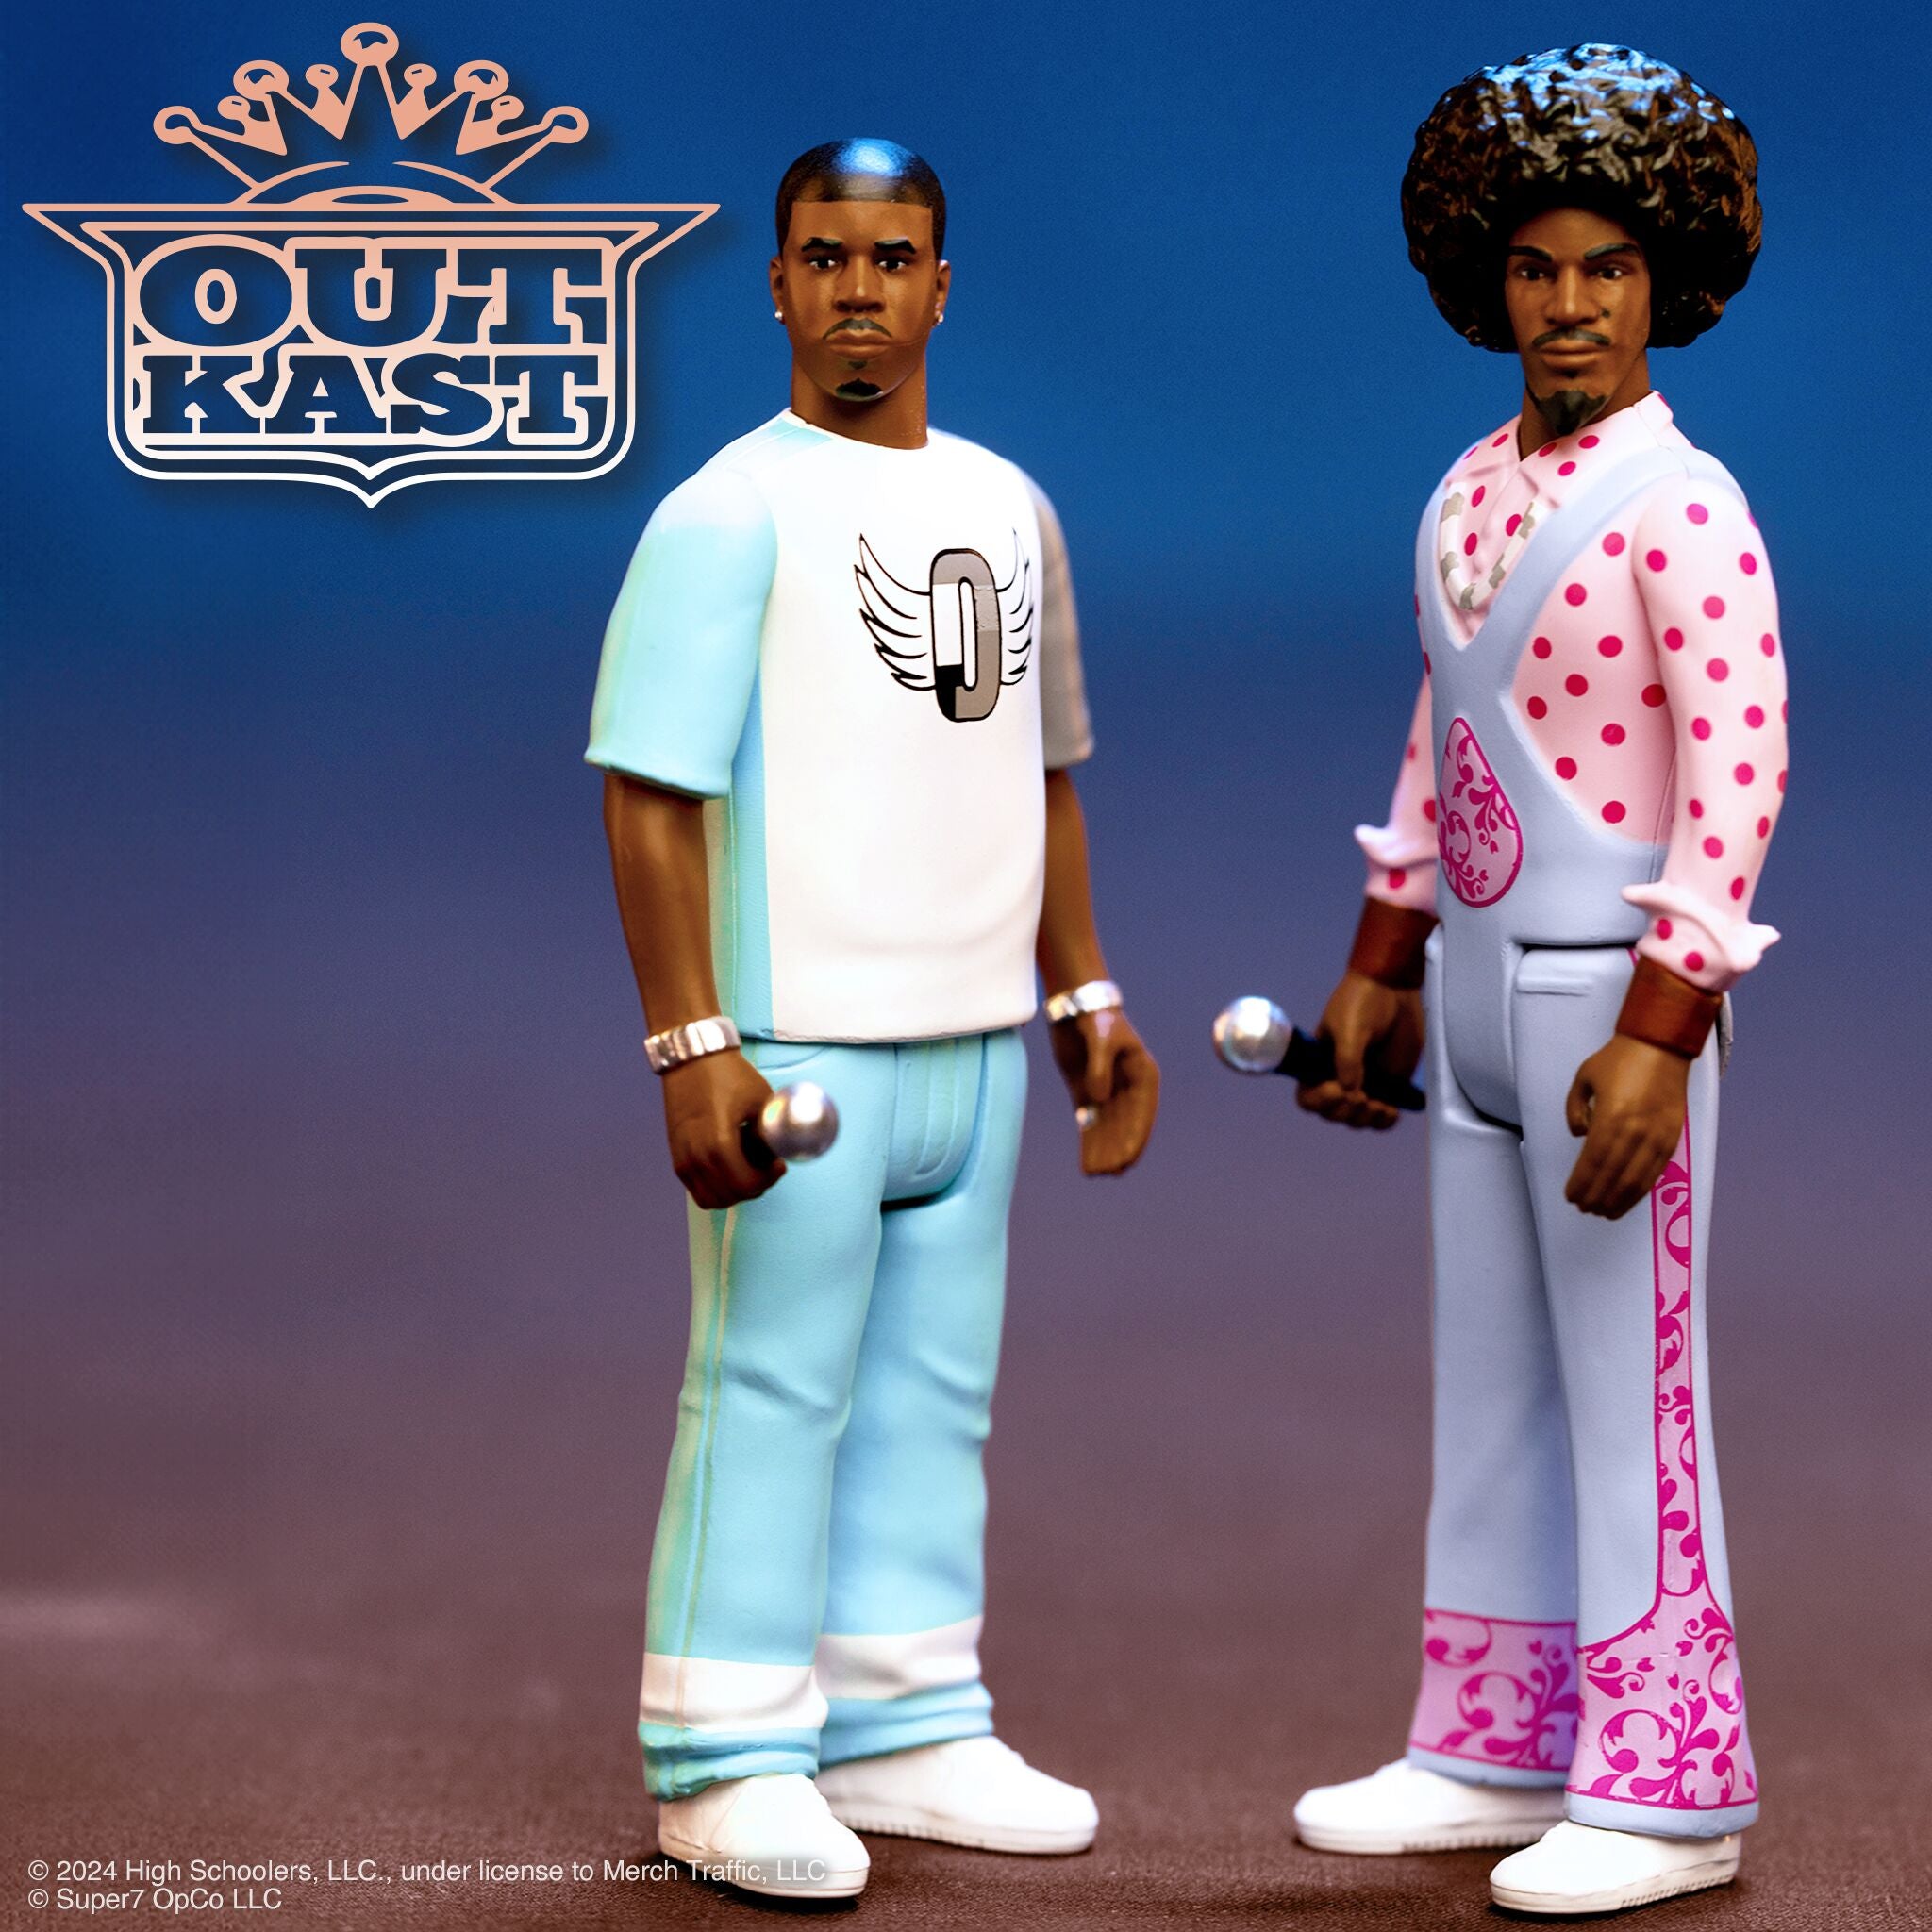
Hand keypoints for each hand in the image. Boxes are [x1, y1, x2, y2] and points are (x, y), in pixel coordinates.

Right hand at [660, 1050, 782, 1209]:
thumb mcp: (761, 1099)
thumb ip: (774, 1131)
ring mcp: (682, 1159)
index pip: (746, 1186)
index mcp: (719, 1143)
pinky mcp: (676, 1157)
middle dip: (754, 1186)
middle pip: (730, 1196)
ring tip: (746, 1167)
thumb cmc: (727, 1074)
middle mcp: (695, 1157)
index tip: (779, 1164)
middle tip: (766, 1168)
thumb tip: (786, 1151)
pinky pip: (697, 1189)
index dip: (768, 1180)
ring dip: (734, 1191)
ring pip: (712, 1199)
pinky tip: (729, 1164)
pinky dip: (716, 1187)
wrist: (692, 1057)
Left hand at [1048, 1008, 1158, 1174]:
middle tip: (1108, 1173)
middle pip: (1126, 1127)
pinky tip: (1086, 1162)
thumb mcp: (1100, 1038)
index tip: (1125, 1160)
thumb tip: (1098, 1098)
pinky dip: (1089, 1142)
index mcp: (1144, 1075)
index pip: (1142, 1114)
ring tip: (1095, 1174)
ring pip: (1108, 1129)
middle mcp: (1129, 1088)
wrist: (1074, 1005)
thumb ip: (1100, 1068)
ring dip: (1103, 1151)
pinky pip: (1091, 1123)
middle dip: (1117, 1150)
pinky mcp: (1087, 1093)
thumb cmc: (1095, 1018)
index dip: (1134, 1138)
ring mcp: (1108, 1092)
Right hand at [1295, 970, 1423, 1129]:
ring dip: (1367, 1118)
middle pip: (1333, 1113)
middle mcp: (1337, 1077)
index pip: (1309, 1097)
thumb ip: (1348, 1060)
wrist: (1393, 988)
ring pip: (1357, 1119)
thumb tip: (1350, 1091)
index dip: (1320, 1101)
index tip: (1338, 1089)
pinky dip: (1385, 1120)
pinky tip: (1391, 1111)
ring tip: (1380, 1105)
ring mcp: (1363, 1083)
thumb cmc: (1361, 1001)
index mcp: (1317, 1064)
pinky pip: (1381, 1115)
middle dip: (1347, 1111)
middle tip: (1363, 1097)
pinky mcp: (1388, 1085)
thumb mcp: (1349, 1029)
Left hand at [1563, 1034, 1689, 1218]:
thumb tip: (1580, 1135)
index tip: (1571, 1196)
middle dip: (1596, 1197)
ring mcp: (1657, 1136)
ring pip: (1636, 1180)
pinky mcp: (1671, 1137)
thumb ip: (1574, 1109)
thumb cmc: (1619, 1059)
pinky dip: (1639, 1190)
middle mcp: (1636, 1131)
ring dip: (1618, 1200)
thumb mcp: (1583, 1078)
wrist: (1661, 1046)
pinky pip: (1654, 1172)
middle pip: (1612, 1176)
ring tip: (1602, 1211)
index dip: (1581, 1183)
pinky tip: (1627, 1198)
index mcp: (1612, 1116)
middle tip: (1583, 1208)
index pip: (1593, 1162)